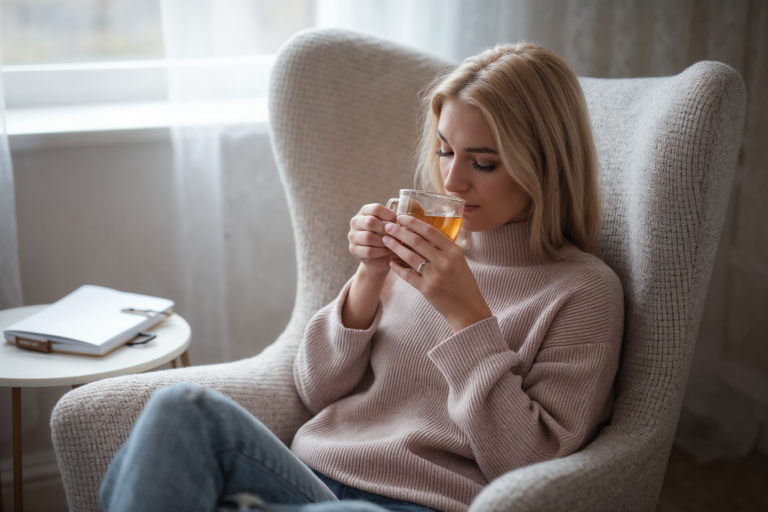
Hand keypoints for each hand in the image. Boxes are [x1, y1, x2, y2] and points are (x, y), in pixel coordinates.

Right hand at [348, 203, 398, 274]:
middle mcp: (356, 221)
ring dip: (384, 242)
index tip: (398, 221)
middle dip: (386, 229)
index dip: (389, 214)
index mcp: (365, 212)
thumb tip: (408, 222)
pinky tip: (389, 252)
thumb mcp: (390, 227)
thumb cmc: (387, 238)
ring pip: (368, 237)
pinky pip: (368, 251)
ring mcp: (353, 236)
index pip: (375, 208)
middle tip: (395, 235)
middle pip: (370, 222)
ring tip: (394, 245)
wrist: (379, 258)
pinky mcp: (353, 249)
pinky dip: (381, 252)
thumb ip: (395, 222)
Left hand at [382, 215, 492, 332]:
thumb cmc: (463, 282)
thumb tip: (424, 233)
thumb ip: (444, 248)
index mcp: (453, 251)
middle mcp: (444, 261)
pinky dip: (397, 268)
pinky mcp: (427, 289)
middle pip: (416, 241)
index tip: (401, 217)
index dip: (413, 222)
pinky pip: (408, 275)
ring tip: (385, 240)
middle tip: (387, 226)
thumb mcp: (459, 260)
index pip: (430, 231)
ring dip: (395, 247)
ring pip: (409, 257)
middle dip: (399, 232)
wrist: (467, 307)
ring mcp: (435, 276)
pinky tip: (390, 262)